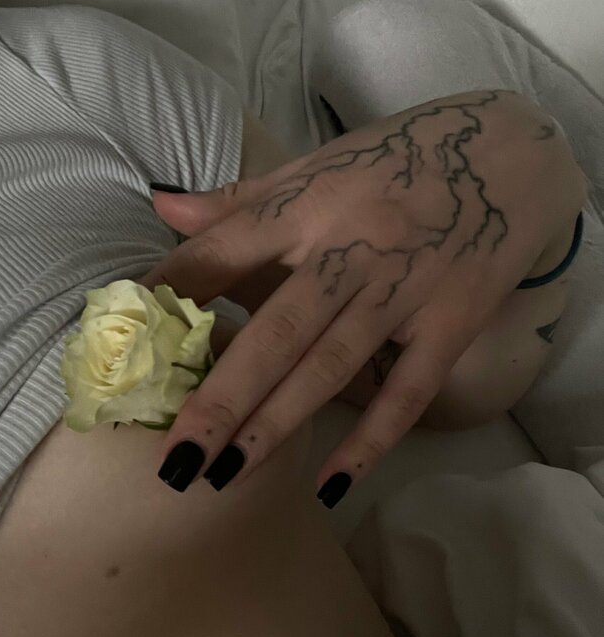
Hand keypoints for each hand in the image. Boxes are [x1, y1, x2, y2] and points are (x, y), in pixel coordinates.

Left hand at [141, 90, 585, 502]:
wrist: (514, 152)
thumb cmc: (401, 158)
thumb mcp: (318, 164)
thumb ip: (239, 197)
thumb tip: (160, 205)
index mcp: (307, 204)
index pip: (221, 254)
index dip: (168, 298)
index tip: (121, 348)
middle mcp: (350, 249)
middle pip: (275, 331)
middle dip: (221, 397)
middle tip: (173, 456)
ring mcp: (404, 290)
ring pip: (331, 366)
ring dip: (276, 424)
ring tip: (224, 477)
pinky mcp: (450, 324)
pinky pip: (407, 391)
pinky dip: (370, 439)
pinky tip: (328, 484)